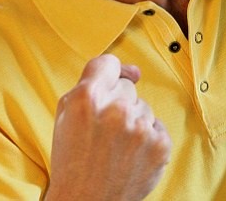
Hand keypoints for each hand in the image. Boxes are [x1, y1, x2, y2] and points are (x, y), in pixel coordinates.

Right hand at [46, 54, 171, 200]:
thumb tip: (132, 72)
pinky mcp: (159, 145)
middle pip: (127, 87)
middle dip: (117, 104)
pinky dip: (147, 140)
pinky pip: (157, 127)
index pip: (109, 63)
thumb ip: (91, 84)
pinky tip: (130, 155)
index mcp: (88, 98)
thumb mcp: (65, 117)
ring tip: (115, 147)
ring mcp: (140, 128)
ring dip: (133, 123)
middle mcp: (116, 109)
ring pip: (144, 108)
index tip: (114, 81)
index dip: (111, 73)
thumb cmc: (72, 163)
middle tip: (103, 131)